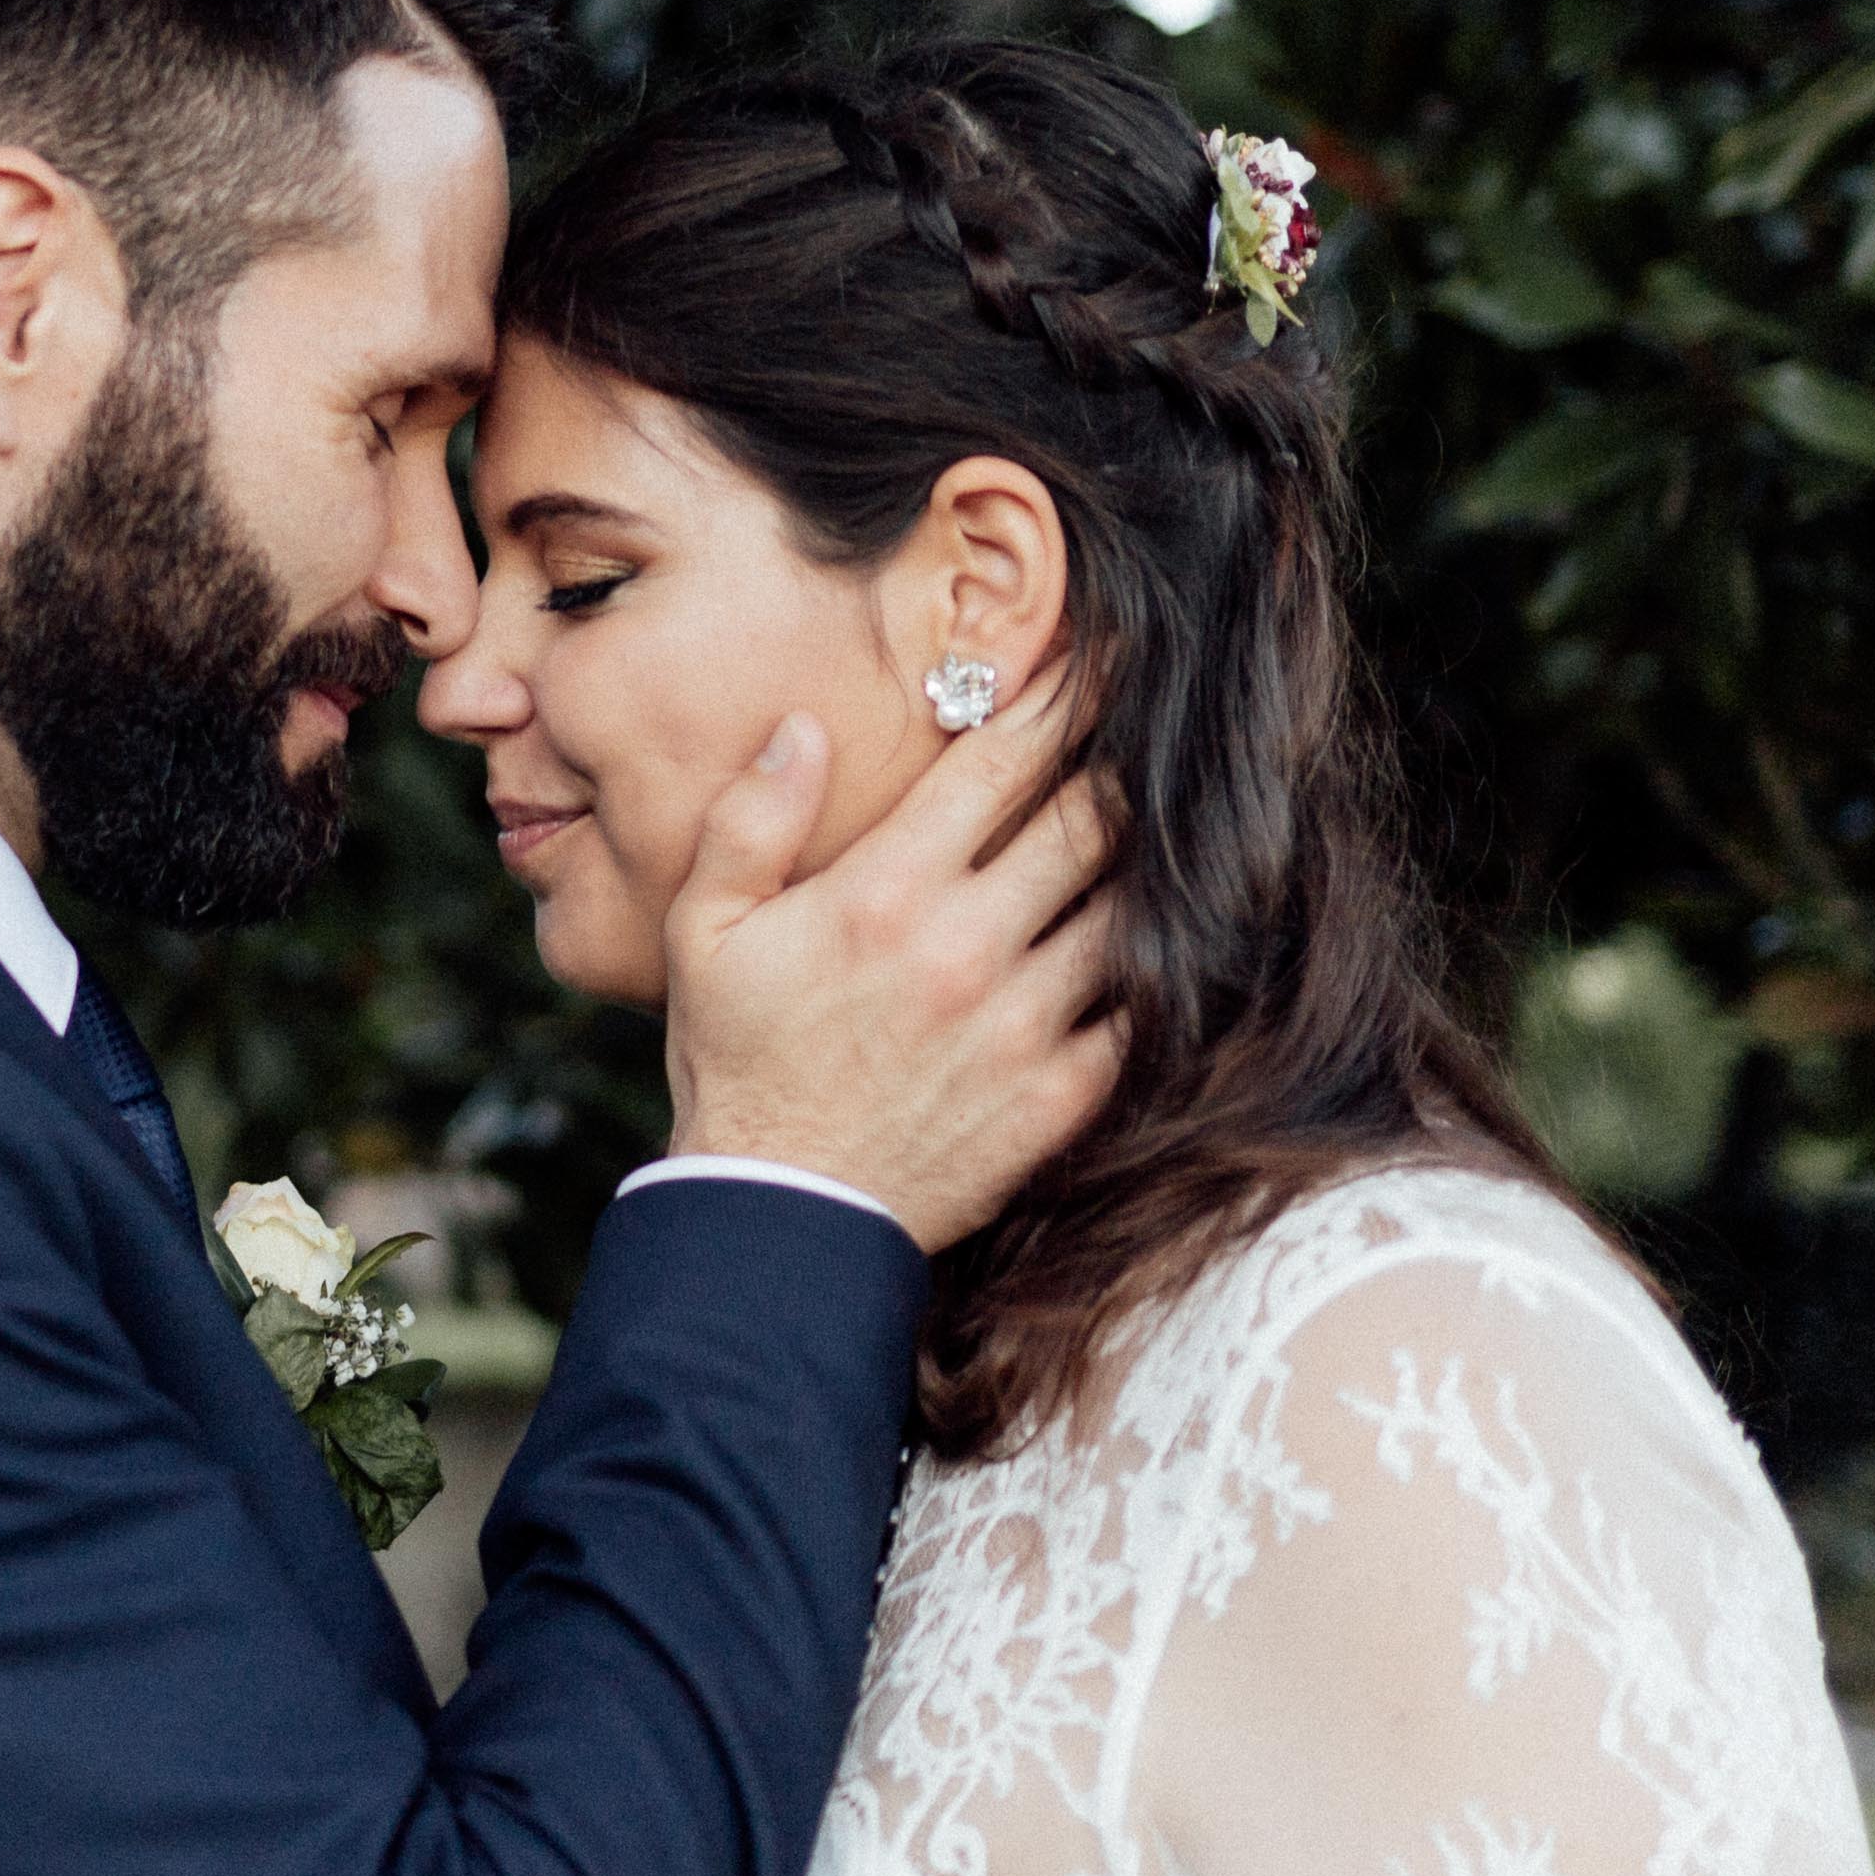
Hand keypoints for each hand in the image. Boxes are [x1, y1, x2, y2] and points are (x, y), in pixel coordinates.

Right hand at [658, 674, 1122, 1253]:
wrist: (781, 1217)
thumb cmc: (738, 1063)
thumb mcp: (707, 932)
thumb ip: (751, 821)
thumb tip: (803, 729)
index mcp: (885, 893)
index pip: (1000, 762)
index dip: (1061, 697)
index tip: (1100, 658)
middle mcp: (965, 947)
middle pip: (1088, 822)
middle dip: (1121, 766)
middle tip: (1151, 731)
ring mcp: (1021, 1024)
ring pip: (1127, 909)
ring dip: (1146, 864)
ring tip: (1167, 829)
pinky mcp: (1058, 1096)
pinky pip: (1140, 1010)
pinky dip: (1157, 969)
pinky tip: (1162, 942)